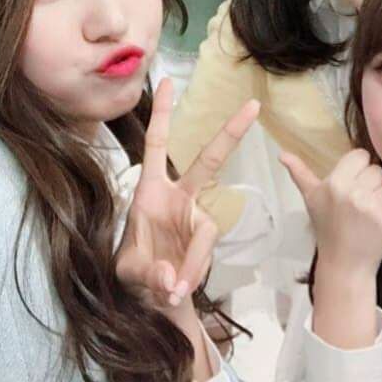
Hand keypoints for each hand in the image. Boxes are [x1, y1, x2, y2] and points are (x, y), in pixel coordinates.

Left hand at [115, 79, 259, 313]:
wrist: (156, 301)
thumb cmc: (136, 273)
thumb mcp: (128, 272)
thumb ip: (146, 272)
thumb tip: (169, 275)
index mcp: (150, 189)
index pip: (157, 144)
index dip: (164, 114)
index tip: (168, 81)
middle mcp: (178, 197)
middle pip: (208, 161)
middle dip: (230, 134)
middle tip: (253, 106)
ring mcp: (195, 218)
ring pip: (204, 232)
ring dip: (190, 262)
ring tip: (170, 289)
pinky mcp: (206, 240)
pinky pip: (204, 255)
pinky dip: (191, 274)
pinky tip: (176, 290)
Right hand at [281, 147, 381, 278]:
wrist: (344, 263)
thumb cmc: (327, 227)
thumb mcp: (311, 198)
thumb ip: (299, 172)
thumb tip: (281, 153)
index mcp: (336, 183)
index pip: (361, 155)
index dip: (357, 168)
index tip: (351, 182)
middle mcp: (355, 193)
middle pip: (376, 170)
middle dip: (369, 182)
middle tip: (358, 201)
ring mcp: (375, 208)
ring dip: (381, 196)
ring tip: (367, 212)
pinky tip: (378, 221)